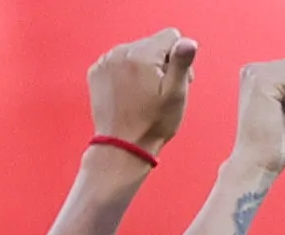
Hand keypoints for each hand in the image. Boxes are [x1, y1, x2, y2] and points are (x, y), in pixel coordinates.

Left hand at [90, 28, 197, 150]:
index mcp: (141, 55)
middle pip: (153, 44)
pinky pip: (119, 61)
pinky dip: (126, 73)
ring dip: (143, 68)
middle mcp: (121, 53)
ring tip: (144, 95)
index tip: (174, 81)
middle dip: (161, 63)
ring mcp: (106, 62)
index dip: (178, 59)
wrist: (122, 147)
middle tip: (159, 92)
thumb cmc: (151, 125)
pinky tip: (129, 94)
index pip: (171, 36)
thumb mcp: (176, 94)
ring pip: (136, 52)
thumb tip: (187, 42)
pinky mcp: (97, 72)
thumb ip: (182, 62)